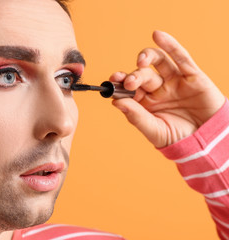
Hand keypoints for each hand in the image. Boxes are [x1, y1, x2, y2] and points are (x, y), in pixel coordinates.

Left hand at [111, 31, 224, 147]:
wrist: (208, 143)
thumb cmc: (179, 139)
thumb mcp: (155, 130)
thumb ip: (136, 116)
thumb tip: (115, 102)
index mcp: (145, 102)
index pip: (128, 88)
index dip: (119, 83)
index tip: (111, 80)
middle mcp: (158, 89)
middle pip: (142, 75)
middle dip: (134, 76)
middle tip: (129, 83)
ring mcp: (174, 81)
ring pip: (158, 62)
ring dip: (147, 57)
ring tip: (141, 61)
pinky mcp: (192, 76)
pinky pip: (181, 58)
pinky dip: (170, 46)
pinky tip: (158, 36)